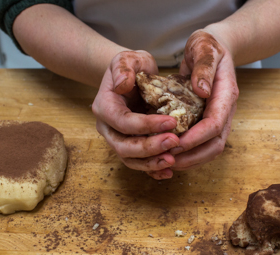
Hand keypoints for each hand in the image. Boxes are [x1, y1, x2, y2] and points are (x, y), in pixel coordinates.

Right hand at [92, 50, 179, 179]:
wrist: (133, 78)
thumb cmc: (132, 67)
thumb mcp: (127, 58)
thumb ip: (123, 67)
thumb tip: (121, 84)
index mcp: (105, 107)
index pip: (123, 122)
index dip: (146, 125)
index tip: (172, 121)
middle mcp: (108, 128)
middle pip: (124, 146)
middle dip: (149, 148)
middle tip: (175, 143)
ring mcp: (118, 140)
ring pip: (130, 159)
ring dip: (151, 163)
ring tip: (173, 161)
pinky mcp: (130, 147)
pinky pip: (139, 163)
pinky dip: (152, 170)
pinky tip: (168, 171)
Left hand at [167, 29, 238, 170]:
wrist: (212, 48)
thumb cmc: (207, 46)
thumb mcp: (204, 47)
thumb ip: (204, 66)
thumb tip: (202, 90)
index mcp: (226, 94)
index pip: (215, 124)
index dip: (196, 137)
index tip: (175, 143)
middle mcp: (225, 111)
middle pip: (215, 145)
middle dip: (192, 156)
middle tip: (167, 159)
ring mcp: (218, 119)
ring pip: (209, 150)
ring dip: (189, 160)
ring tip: (166, 161)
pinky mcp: (207, 123)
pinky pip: (201, 146)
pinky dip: (187, 154)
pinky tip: (169, 155)